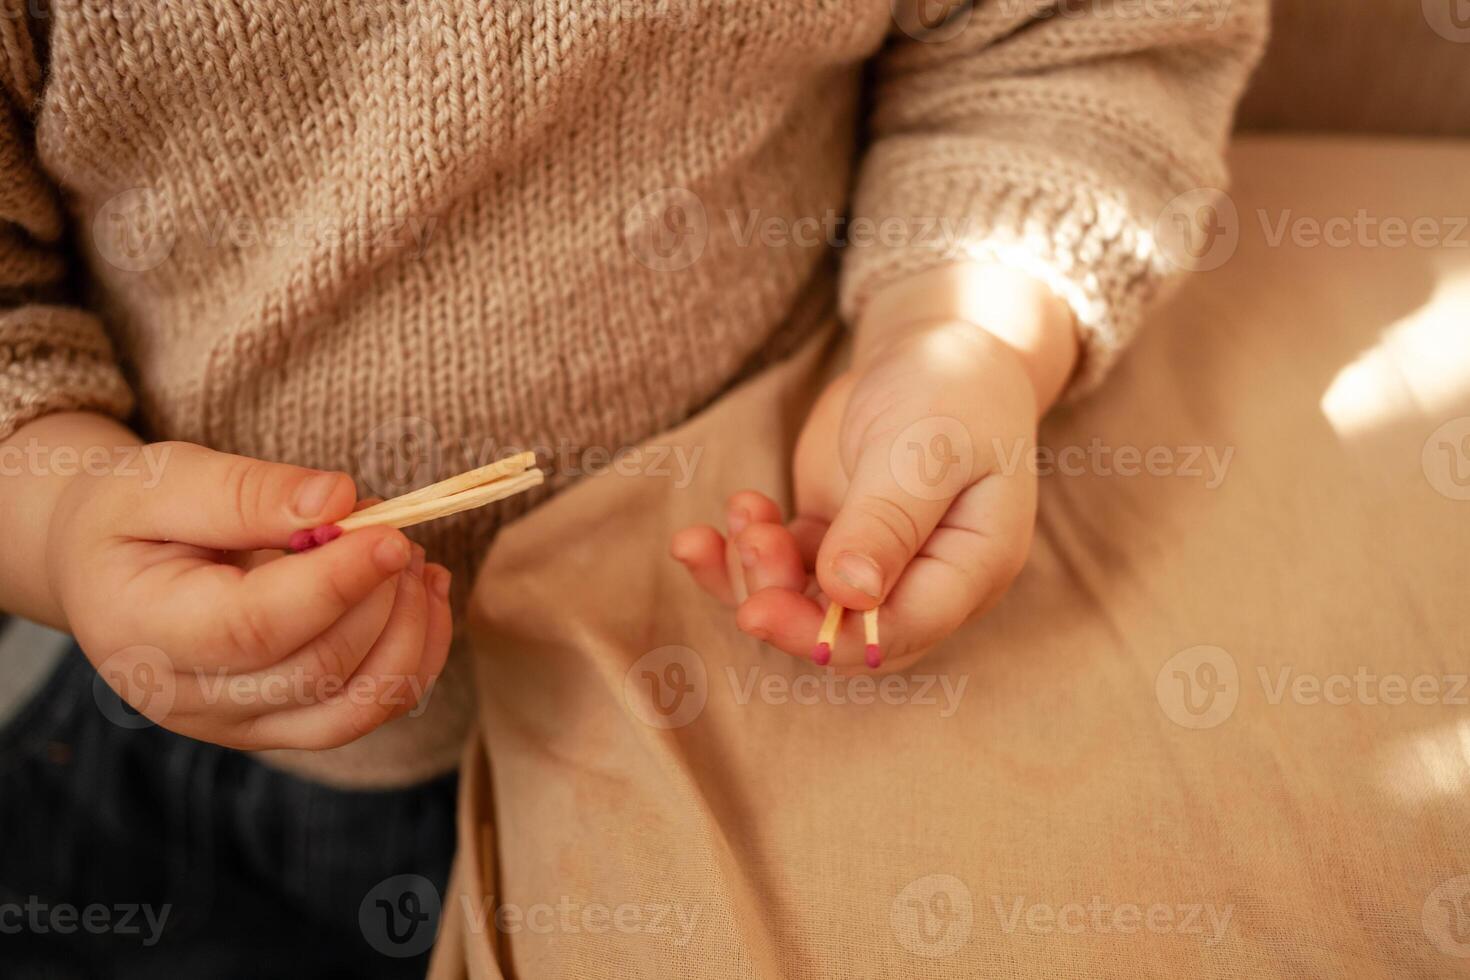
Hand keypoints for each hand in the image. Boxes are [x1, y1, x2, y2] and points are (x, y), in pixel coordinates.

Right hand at [42, 436, 452, 749]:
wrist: (106, 566)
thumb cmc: (132, 513)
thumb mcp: (164, 479)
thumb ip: (246, 491)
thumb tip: (337, 500)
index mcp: (142, 631)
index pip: (254, 628)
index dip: (335, 584)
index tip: (390, 535)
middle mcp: (187, 700)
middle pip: (315, 672)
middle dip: (378, 599)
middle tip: (397, 532)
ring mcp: (238, 725)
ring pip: (354, 708)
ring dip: (408, 634)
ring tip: (414, 563)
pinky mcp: (281, 726)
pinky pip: (367, 711)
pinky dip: (413, 658)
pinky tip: (422, 597)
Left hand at [672, 263, 1076, 669]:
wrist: (931, 347)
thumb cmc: (948, 389)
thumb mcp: (924, 446)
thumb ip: (887, 521)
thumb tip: (849, 594)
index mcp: (971, 566)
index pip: (900, 631)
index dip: (827, 634)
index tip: (760, 609)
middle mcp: (924, 580)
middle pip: (844, 631)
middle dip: (783, 604)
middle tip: (746, 543)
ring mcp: (873, 564)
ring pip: (802, 605)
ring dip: (755, 574)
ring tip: (744, 509)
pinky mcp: (831, 540)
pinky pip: (781, 569)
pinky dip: (740, 555)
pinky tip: (711, 526)